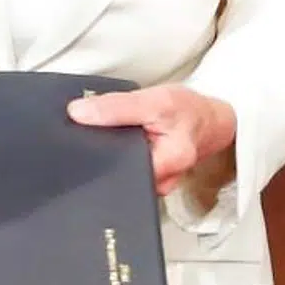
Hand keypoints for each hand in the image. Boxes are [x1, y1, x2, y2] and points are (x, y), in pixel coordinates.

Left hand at [66, 85, 236, 197]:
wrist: (206, 120)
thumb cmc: (188, 112)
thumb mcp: (154, 100)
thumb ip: (115, 107)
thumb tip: (78, 113)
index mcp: (165, 164)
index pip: (117, 167)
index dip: (96, 151)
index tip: (83, 136)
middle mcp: (159, 182)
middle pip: (114, 173)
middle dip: (101, 154)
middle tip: (102, 132)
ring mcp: (153, 185)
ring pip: (116, 172)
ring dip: (108, 154)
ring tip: (115, 136)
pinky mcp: (147, 180)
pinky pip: (123, 170)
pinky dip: (116, 155)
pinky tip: (119, 144)